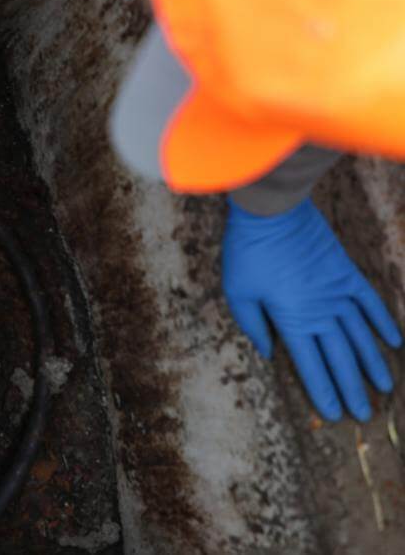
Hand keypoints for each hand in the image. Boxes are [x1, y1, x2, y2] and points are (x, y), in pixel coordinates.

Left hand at [223, 197, 402, 420]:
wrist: (272, 212)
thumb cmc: (248, 252)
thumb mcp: (238, 292)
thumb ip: (253, 326)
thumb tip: (268, 353)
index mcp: (292, 320)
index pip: (311, 365)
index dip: (323, 391)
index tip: (334, 413)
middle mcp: (321, 311)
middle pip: (340, 357)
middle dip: (352, 388)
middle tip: (364, 413)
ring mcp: (337, 292)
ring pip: (361, 335)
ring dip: (372, 363)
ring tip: (384, 387)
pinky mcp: (346, 272)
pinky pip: (370, 302)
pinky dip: (383, 322)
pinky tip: (394, 341)